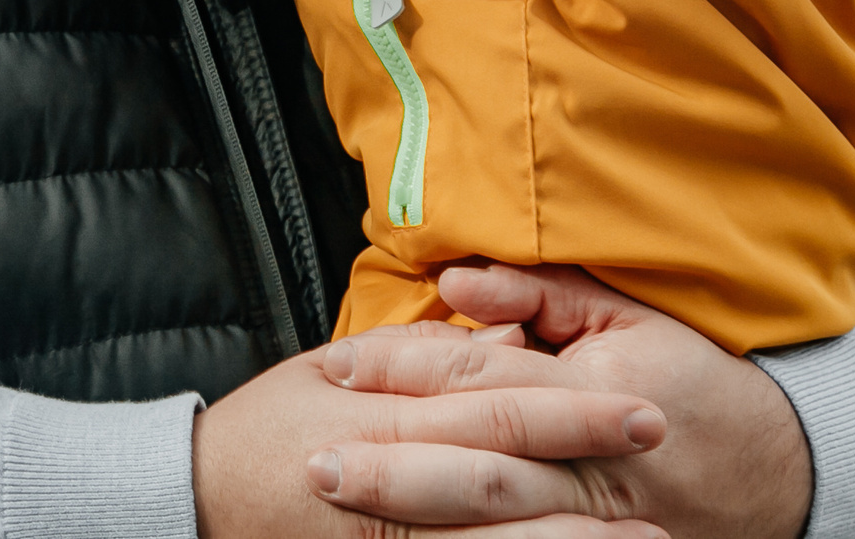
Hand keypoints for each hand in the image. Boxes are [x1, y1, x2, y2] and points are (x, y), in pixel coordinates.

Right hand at [193, 346, 667, 538]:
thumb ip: (414, 352)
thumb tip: (504, 335)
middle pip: (505, 466)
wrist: (195, 502)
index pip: (490, 400)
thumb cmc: (264, 431)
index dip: (571, 405)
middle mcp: (392, 472)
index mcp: (382, 412)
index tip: (641, 402)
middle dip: (586, 460)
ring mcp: (391, 535)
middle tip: (659, 451)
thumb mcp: (328, 370)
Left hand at [319, 264, 812, 538]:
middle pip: (475, 464)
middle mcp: (593, 462)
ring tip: (345, 503)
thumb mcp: (628, 318)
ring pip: (495, 521)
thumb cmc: (697, 383)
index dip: (404, 369)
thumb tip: (456, 283)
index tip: (337, 367)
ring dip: (415, 513)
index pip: (481, 376)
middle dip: (390, 466)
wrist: (786, 470)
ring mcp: (600, 520)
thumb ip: (539, 297)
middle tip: (315, 460)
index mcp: (593, 389)